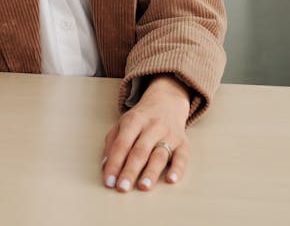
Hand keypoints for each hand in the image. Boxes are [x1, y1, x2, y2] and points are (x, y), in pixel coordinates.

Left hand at [101, 75, 190, 191]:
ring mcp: (169, 134)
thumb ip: (112, 143)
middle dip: (130, 171)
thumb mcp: (123, 124)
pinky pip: (182, 157)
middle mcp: (152, 127)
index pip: (122, 145)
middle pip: (140, 151)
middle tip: (122, 188)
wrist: (168, 101)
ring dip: (151, 172)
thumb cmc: (141, 119)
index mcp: (134, 121)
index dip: (114, 164)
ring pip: (159, 155)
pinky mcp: (183, 143)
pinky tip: (171, 179)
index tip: (109, 182)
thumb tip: (106, 166)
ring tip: (143, 187)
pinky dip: (178, 169)